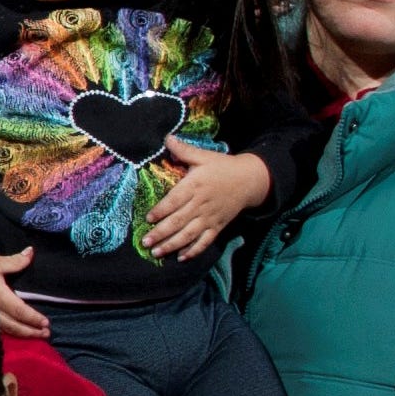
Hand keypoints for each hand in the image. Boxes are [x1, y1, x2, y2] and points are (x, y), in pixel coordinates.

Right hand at [0, 244, 52, 337]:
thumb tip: (31, 253)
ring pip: (4, 330)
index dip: (33, 318)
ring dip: (21, 334)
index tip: (46, 323)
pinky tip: (14, 335)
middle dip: (30, 331)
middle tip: (45, 334)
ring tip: (34, 335)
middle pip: (14, 325)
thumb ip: (15, 261)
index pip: (19, 310)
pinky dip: (7, 333)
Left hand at [141, 145, 267, 262]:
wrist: (249, 180)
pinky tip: (181, 258)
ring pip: (189, 235)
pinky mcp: (217, 226)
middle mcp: (201, 204)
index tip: (148, 218)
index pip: (174, 201)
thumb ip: (184, 150)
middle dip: (161, 233)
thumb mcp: (204, 156)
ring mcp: (209, 218)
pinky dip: (194, 251)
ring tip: (156, 253)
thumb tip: (166, 138)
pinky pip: (205, 241)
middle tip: (145, 242)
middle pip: (178, 221)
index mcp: (195, 186)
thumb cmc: (222, 167)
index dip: (161, 211)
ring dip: (172, 245)